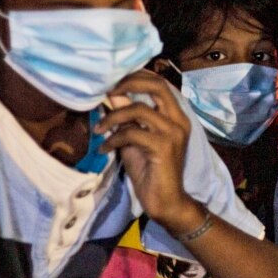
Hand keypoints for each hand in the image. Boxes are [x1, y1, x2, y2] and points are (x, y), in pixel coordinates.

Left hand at [94, 70, 195, 233]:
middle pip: (157, 86)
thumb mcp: (135, 139)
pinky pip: (132, 133)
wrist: (165, 201)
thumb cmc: (151, 171)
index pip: (160, 83)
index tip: (112, 82)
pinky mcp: (163, 147)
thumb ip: (128, 118)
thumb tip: (112, 94)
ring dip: (113, 117)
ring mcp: (173, 133)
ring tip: (99, 129)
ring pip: (139, 109)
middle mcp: (179, 120)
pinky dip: (113, 139)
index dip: (136, 77)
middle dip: (128, 83)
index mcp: (176, 115)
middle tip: (107, 92)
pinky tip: (105, 148)